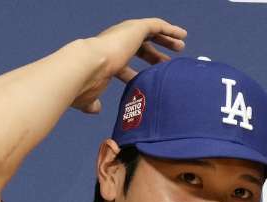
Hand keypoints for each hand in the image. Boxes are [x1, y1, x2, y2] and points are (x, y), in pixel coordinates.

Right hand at [72, 18, 186, 113]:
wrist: (86, 66)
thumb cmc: (84, 84)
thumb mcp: (88, 97)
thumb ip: (93, 103)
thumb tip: (95, 109)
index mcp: (105, 58)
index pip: (123, 64)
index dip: (136, 73)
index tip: (148, 81)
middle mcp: (115, 43)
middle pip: (139, 47)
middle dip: (155, 56)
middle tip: (167, 63)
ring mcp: (125, 34)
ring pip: (150, 33)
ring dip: (165, 40)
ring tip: (180, 47)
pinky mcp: (135, 28)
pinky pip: (157, 25)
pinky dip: (170, 29)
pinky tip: (182, 35)